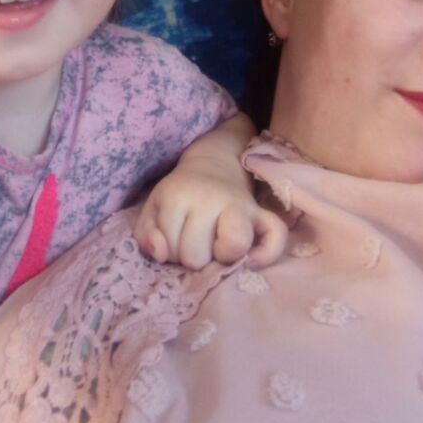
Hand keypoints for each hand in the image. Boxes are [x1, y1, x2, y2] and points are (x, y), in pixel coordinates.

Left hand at [134, 151, 287, 270]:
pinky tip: (249, 260)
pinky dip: (265, 255)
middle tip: (195, 241)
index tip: (176, 237)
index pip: (170, 249)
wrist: (214, 163)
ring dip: (222, 258)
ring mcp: (240, 205)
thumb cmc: (181, 193)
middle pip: (197, 257)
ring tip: (216, 249)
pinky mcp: (263, 213)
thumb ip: (147, 234)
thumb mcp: (154, 207)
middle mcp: (210, 198)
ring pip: (234, 248)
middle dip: (193, 257)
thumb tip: (160, 255)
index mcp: (178, 196)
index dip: (170, 252)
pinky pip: (275, 238)